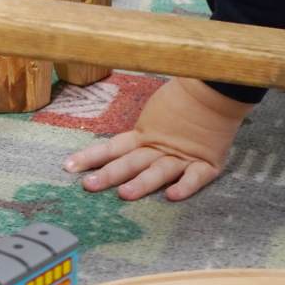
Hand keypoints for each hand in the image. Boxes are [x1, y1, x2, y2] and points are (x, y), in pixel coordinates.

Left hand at [63, 78, 251, 201]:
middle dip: (109, 174)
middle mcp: (159, 147)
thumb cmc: (185, 98)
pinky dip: (185, 186)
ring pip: (159, 170)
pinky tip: (172, 196)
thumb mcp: (155, 114)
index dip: (90, 157)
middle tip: (89, 185)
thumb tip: (118, 147)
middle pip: (130, 162)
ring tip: (125, 194)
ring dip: (142, 182)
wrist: (216, 88)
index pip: (112, 147)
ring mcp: (183, 155)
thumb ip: (142, 133)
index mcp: (145, 135)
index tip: (68, 167)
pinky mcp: (207, 161)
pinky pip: (196, 177)